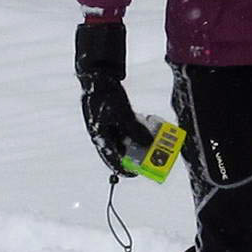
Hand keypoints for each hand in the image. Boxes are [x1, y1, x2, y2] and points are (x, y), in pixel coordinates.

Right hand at [75, 21, 153, 174]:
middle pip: (122, 152)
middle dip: (138, 156)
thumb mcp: (122, 114)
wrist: (97, 77)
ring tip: (154, 144)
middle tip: (154, 158)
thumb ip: (135, 130)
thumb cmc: (105, 96)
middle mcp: (105, 136)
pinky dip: (137, 130)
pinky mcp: (114, 119)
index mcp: (101, 138)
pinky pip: (127, 129)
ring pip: (126, 140)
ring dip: (139, 143)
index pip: (113, 161)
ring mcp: (109, 127)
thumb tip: (149, 144)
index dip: (127, 170)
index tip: (141, 174)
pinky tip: (148, 127)